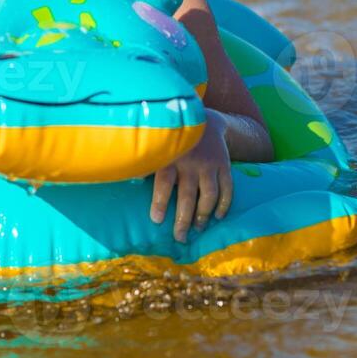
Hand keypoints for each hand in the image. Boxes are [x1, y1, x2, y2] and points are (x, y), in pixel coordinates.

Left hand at [150, 110, 232, 242]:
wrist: (205, 120)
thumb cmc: (174, 141)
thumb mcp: (159, 147)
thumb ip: (146, 164)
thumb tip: (129, 178)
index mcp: (170, 158)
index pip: (164, 182)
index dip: (160, 201)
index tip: (157, 220)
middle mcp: (190, 162)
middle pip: (187, 195)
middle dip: (183, 219)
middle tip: (179, 237)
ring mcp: (209, 164)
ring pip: (209, 194)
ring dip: (204, 214)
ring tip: (198, 228)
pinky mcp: (224, 164)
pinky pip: (228, 187)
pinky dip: (224, 204)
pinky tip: (219, 216)